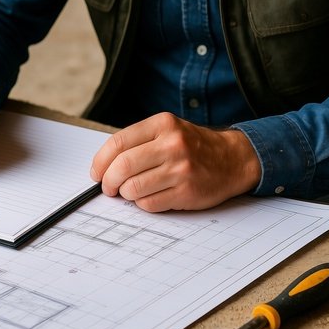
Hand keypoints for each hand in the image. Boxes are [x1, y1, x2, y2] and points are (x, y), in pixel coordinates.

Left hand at [89, 113, 260, 211]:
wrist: (232, 159)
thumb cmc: (193, 146)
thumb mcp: (168, 130)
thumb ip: (139, 141)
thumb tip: (103, 164)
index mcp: (163, 124)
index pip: (118, 142)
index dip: (101, 161)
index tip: (96, 172)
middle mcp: (172, 144)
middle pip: (123, 166)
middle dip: (108, 181)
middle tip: (108, 187)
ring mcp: (180, 169)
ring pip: (133, 188)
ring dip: (126, 194)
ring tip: (132, 191)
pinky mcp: (187, 192)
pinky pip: (149, 204)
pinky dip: (143, 204)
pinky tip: (151, 196)